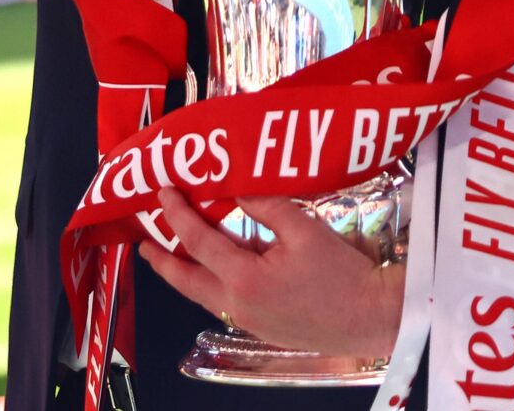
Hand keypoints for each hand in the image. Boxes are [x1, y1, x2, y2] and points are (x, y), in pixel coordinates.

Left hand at [137, 188, 401, 357]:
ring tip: (170, 255)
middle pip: (185, 280)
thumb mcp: (304, 229)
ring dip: (182, 273)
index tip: (163, 192)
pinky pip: (222, 304)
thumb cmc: (342, 274)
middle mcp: (237, 304)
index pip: (197, 241)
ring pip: (201, 296)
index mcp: (244, 278)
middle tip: (143, 241)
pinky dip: (208, 284)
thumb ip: (265, 205)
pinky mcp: (261, 328)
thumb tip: (236, 185)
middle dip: (161, 259)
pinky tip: (214, 271)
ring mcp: (247, 321)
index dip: (176, 214)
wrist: (371, 318)